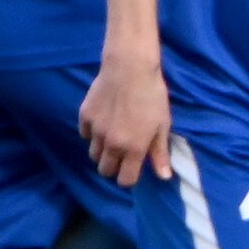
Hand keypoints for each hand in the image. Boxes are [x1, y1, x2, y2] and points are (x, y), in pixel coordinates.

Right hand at [80, 49, 174, 185]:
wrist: (130, 68)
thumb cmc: (152, 96)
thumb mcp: (162, 125)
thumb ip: (160, 152)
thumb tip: (164, 177)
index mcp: (133, 149)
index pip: (125, 180)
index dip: (129, 178)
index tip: (132, 169)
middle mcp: (112, 144)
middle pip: (105, 170)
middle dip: (114, 167)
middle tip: (122, 154)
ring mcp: (95, 131)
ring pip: (94, 155)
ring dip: (103, 152)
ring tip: (112, 138)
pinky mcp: (84, 116)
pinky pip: (85, 135)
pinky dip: (92, 134)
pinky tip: (103, 122)